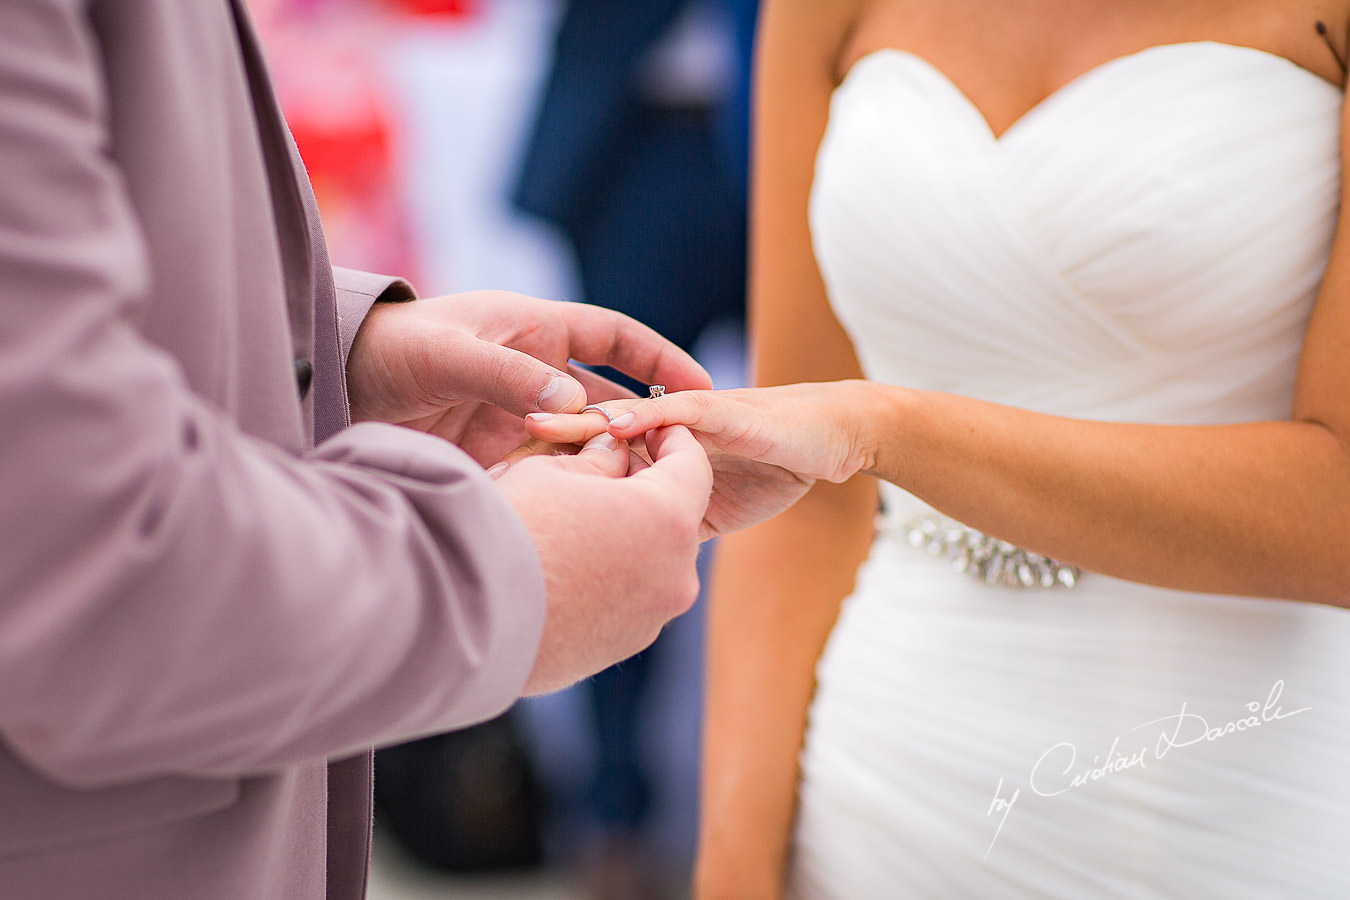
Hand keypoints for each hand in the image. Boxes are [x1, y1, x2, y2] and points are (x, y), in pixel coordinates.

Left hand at [345, 291, 711, 466]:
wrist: (332, 387)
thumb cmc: (390, 349)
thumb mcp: (449, 354)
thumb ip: (507, 376)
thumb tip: (573, 404)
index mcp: (535, 330)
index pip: (617, 338)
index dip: (661, 360)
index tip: (701, 388)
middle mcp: (536, 374)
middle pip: (608, 399)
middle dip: (644, 426)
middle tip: (681, 462)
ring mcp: (519, 417)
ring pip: (582, 444)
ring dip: (608, 466)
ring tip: (644, 498)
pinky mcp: (499, 456)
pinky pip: (549, 474)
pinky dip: (570, 491)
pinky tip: (590, 517)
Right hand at [494, 426, 713, 693]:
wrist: (457, 612)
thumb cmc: (506, 526)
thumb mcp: (551, 470)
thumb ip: (596, 458)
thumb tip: (613, 452)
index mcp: (668, 519)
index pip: (691, 464)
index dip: (670, 436)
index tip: (644, 426)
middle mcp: (674, 575)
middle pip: (673, 517)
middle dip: (643, 489)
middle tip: (601, 467)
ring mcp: (649, 620)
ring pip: (650, 562)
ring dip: (623, 537)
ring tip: (571, 520)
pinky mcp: (618, 650)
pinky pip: (624, 602)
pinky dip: (604, 580)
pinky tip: (558, 567)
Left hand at [519, 382, 874, 536]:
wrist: (839, 436)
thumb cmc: (777, 465)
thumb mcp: (702, 509)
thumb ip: (658, 524)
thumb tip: (618, 569)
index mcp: (652, 440)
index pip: (592, 448)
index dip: (551, 462)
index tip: (507, 485)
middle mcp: (663, 420)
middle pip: (594, 429)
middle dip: (548, 440)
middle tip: (496, 457)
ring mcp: (689, 412)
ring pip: (626, 414)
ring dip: (582, 421)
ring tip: (534, 428)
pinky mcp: (725, 410)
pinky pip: (678, 414)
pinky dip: (646, 419)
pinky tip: (614, 426)